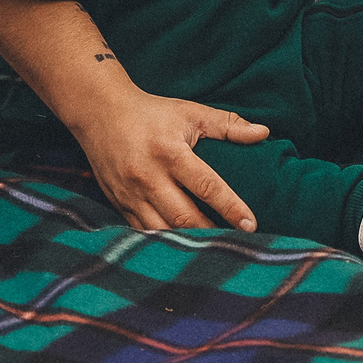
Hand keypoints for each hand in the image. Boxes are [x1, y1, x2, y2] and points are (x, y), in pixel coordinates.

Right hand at [66, 86, 270, 233]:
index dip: (231, 207)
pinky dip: (165, 242)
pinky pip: (144, 232)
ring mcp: (130, 194)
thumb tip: (263, 133)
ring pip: (162, 230)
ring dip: (189, 243)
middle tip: (237, 244)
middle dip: (212, 233)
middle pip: (184, 216)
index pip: (206, 186)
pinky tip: (184, 247)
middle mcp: (148, 176)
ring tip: (214, 250)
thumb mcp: (189, 112)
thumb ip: (227, 124)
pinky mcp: (119, 204)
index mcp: (169, 152)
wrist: (99, 112)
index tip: (251, 224)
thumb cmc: (151, 112)